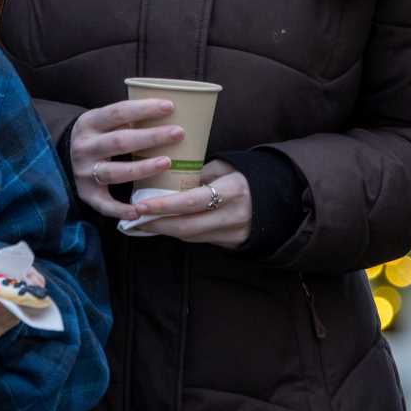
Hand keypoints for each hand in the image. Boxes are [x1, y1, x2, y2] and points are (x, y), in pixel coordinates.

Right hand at [67, 99, 181, 220]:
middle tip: (179, 133)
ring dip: (142, 168)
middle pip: (120, 142)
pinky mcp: (87, 194)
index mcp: (90, 122)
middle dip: (151, 137)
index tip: (169, 106)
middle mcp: (84, 147)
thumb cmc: (99, 135)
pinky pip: (104, 204)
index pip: (118, 112)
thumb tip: (169, 111)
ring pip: (114, 172)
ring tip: (167, 163)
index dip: (144, 109)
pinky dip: (121, 209)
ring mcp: (84, 172)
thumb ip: (127, 118)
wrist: (64, 156)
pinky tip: (140, 210)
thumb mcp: (105, 121)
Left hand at [129, 159, 251, 248]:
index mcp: (232, 189)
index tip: (141, 205)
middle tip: (134, 218)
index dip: (165, 205)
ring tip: (143, 222)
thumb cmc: (243, 176)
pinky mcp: (231, 244)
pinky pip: (199, 240)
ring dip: (165, 230)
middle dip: (158, 224)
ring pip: (190, 236)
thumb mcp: (224, 167)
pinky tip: (164, 226)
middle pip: (187, 226)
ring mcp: (232, 233)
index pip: (192, 201)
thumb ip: (198, 174)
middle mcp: (232, 215)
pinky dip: (179, 233)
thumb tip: (165, 178)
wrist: (275, 199)